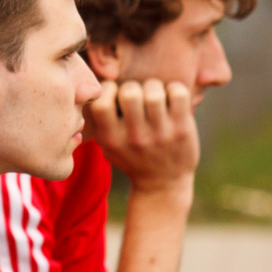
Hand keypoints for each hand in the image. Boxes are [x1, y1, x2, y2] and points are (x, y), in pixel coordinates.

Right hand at [84, 79, 198, 192]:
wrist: (163, 184)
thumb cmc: (131, 156)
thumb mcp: (107, 147)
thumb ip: (97, 122)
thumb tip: (88, 89)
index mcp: (113, 140)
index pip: (101, 104)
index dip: (107, 90)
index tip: (114, 94)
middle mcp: (136, 138)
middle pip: (129, 93)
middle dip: (132, 86)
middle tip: (136, 95)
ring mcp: (161, 134)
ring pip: (154, 91)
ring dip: (153, 87)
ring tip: (154, 96)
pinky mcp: (182, 129)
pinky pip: (179, 93)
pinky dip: (174, 89)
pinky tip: (170, 98)